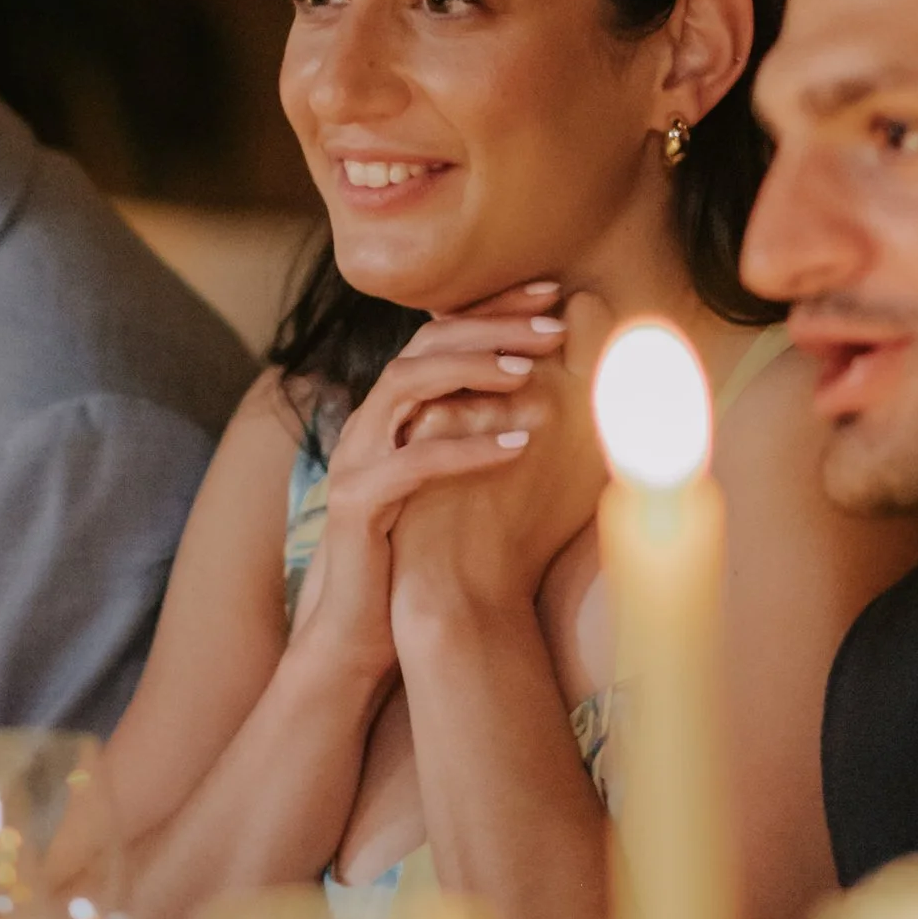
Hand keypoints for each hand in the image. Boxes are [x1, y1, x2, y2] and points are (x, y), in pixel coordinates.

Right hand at [387, 289, 611, 629]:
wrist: (362, 627)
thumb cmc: (424, 552)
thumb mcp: (460, 478)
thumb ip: (488, 429)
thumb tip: (561, 391)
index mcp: (396, 411)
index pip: (441, 334)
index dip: (493, 306)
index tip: (552, 291)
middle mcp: (370, 422)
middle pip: (423, 344)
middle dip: (490, 326)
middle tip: (554, 326)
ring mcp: (356, 459)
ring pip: (405, 384)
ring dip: (471, 370)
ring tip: (531, 372)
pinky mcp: (356, 503)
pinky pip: (412, 463)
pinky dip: (466, 448)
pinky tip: (517, 445)